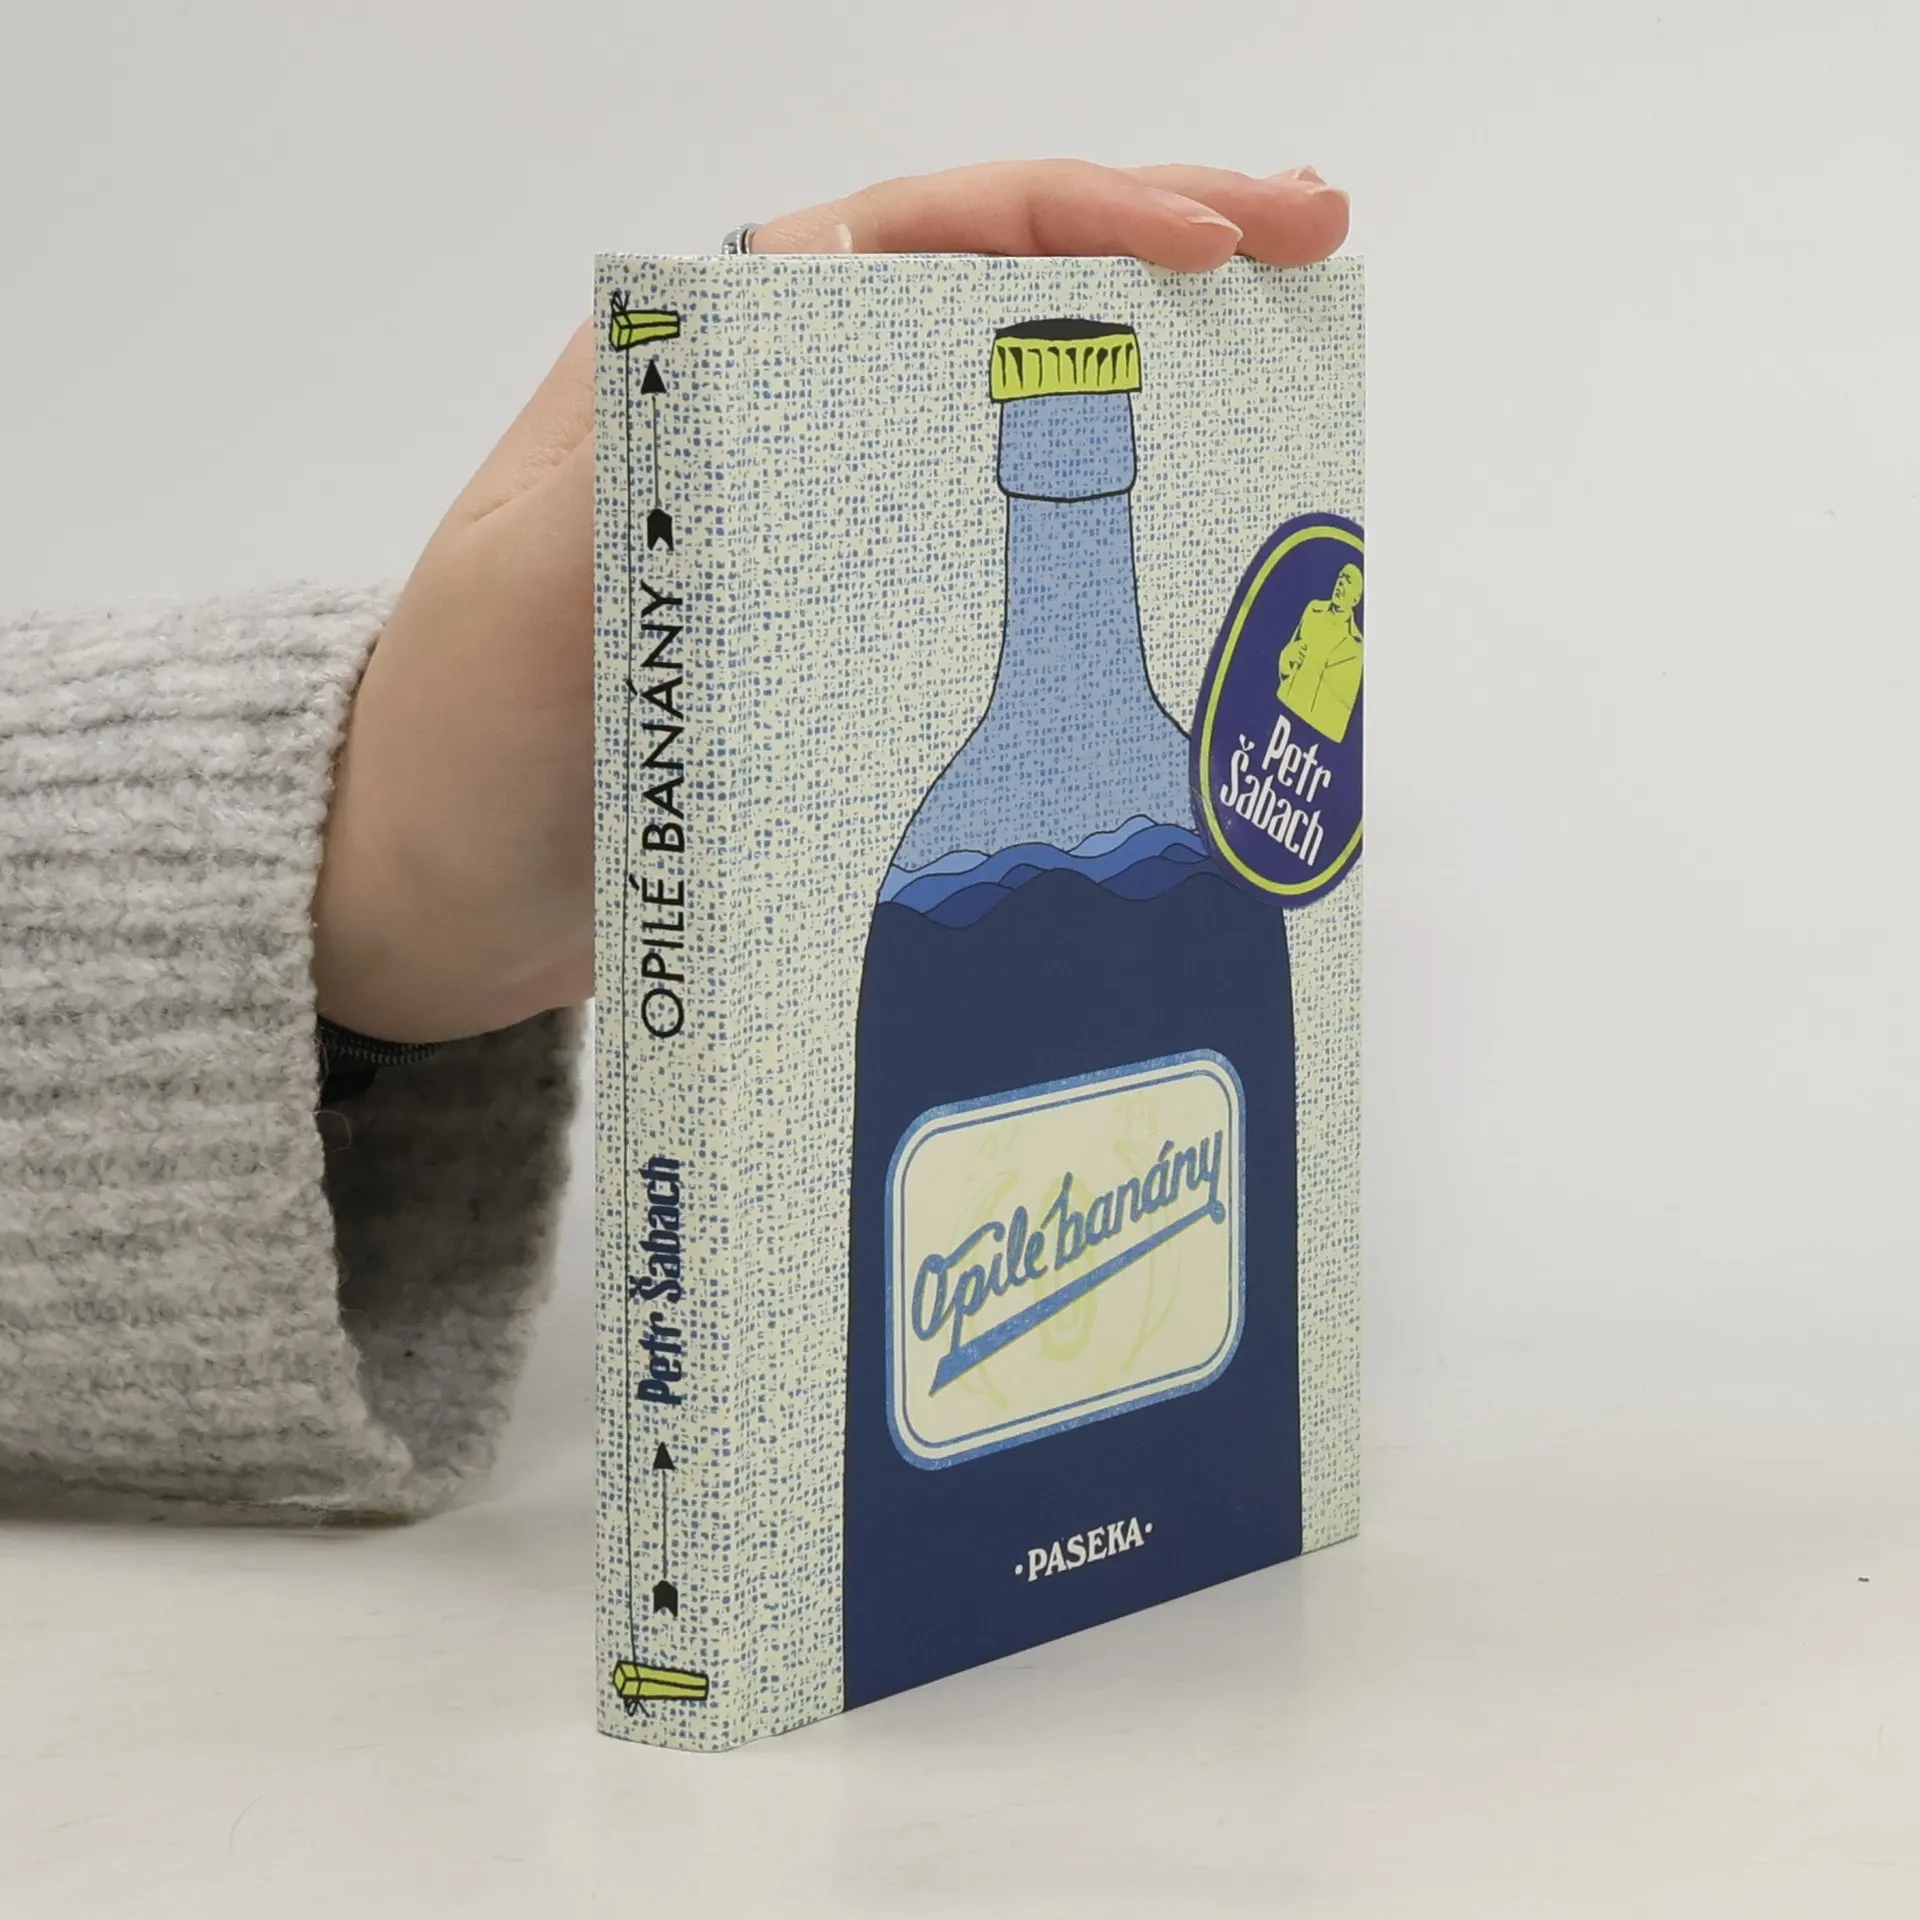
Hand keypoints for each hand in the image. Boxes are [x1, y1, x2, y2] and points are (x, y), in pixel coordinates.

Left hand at [310, 159, 1349, 1042]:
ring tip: (1288, 384)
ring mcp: (826, 536)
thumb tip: (770, 384)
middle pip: (995, 303)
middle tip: (1311, 248)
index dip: (1072, 214)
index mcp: (702, 360)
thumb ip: (632, 488)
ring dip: (1150, 398)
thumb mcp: (522, 600)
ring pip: (1013, 430)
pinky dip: (1091, 558)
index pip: (914, 235)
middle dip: (1159, 263)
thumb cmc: (455, 737)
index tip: (1210, 239)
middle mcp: (779, 425)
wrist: (438, 890)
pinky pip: (994, 573)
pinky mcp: (852, 644)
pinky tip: (1180, 575)